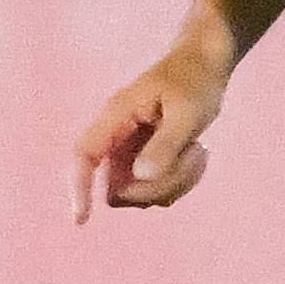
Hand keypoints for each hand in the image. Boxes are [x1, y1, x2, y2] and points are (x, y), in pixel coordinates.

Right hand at [72, 44, 229, 218]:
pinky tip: (197, 154)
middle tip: (193, 155)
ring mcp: (132, 153)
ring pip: (140, 195)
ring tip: (197, 150)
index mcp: (116, 116)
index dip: (78, 187)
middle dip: (158, 185)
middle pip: (118, 188)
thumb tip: (141, 177)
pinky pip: (158, 191)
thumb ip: (165, 143)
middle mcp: (117, 138)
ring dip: (175, 182)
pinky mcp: (148, 162)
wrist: (206, 64)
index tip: (81, 219)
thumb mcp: (186, 110)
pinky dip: (181, 181)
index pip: (84, 155)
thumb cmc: (194, 79)